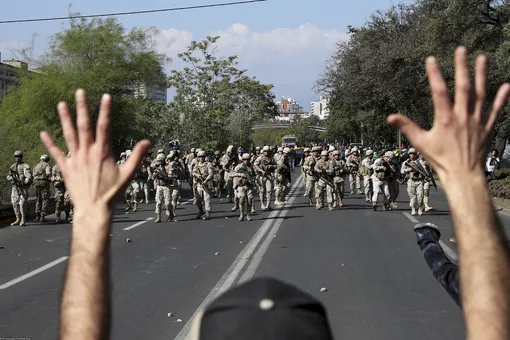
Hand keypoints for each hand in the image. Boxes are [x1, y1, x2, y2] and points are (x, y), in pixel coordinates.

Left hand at [40, 89, 150, 211]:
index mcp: (103, 152)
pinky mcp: (67, 169)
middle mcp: (87, 153)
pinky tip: (43, 132)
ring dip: (65, 119)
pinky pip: (56, 154)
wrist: (94, 209)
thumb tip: (148, 141)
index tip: (106, 96)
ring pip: (69, 135)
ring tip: (61, 104)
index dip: (105, 110)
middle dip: (82, 107)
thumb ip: (137, 156)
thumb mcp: (128, 174)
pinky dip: (50, 143)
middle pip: (84, 126)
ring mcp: (75, 160)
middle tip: (80, 92)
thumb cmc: (112, 193)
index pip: (105, 126)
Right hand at [388, 47, 509, 181]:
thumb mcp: (420, 143)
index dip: (435, 74)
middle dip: (462, 67)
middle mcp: (463, 117)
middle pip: (463, 87)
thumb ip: (407, 127)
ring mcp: (477, 121)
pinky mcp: (487, 128)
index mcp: (445, 119)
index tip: (432, 59)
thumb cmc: (440, 160)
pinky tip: (506, 85)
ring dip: (482, 75)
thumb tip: (390, 117)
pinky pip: (495, 110)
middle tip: (461, 49)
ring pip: (481, 94)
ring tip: (482, 58)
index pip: (439, 92)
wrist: (464, 175)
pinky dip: (501, 98)